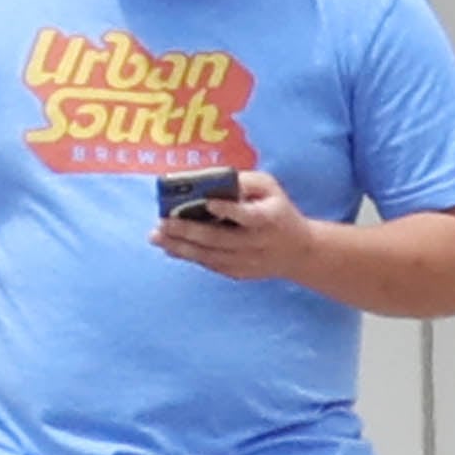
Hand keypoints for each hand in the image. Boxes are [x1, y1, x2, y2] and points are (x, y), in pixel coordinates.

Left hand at [151, 170, 314, 282]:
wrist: (298, 251)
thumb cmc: (277, 210)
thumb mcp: (270, 189)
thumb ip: (243, 182)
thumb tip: (210, 182)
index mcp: (269, 218)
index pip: (248, 216)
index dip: (229, 210)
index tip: (208, 203)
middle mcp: (257, 242)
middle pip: (219, 238)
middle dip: (187, 230)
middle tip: (162, 222)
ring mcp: (247, 261)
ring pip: (208, 255)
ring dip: (179, 246)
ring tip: (155, 236)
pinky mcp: (237, 273)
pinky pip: (208, 264)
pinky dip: (187, 255)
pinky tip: (168, 247)